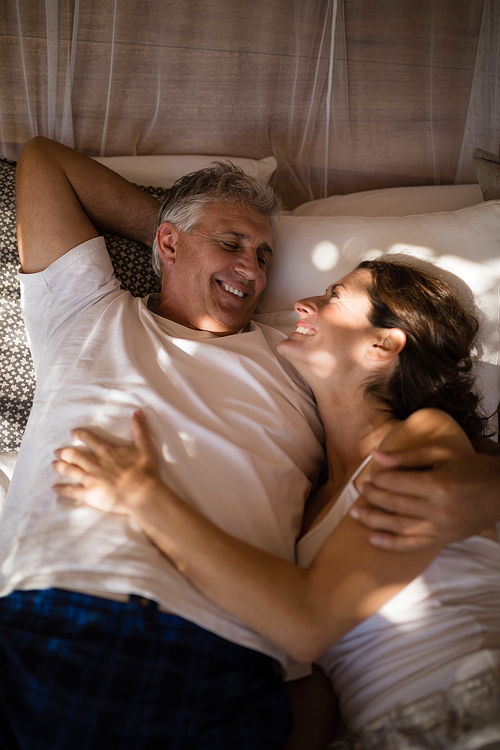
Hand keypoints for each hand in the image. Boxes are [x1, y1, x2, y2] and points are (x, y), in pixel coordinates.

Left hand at [52, 410, 160, 515]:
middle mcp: (94, 463)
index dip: (79, 434)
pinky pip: (71, 491)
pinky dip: (61, 489)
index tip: (73, 432)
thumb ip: (139, 429)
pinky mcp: (89, 494)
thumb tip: (138, 412)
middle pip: (74, 455)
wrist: (141, 494)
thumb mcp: (144, 446)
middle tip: (57, 451)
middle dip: (64, 452)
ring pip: (69, 470)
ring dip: (60, 466)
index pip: (89, 439)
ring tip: (53, 464)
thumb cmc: (144, 471)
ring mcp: (90, 479)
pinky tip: (54, 488)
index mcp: (106, 451)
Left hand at [351, 444, 499, 551]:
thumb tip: (375, 456)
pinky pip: (412, 545)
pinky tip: (373, 539)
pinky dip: (391, 544)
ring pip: (399, 527)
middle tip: (359, 489)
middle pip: (395, 504)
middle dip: (373, 496)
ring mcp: (441, 528)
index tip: (368, 475)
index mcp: (438, 485)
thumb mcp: (441, 454)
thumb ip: (407, 456)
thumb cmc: (471, 467)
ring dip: (373, 520)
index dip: (379, 479)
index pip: (397, 483)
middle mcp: (438, 510)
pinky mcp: (444, 540)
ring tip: (355, 513)